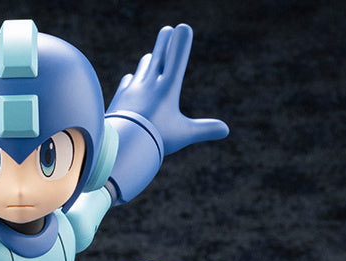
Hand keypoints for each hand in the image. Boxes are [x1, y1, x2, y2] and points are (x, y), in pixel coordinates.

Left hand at [108, 24, 228, 154]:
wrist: (119, 147)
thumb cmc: (154, 140)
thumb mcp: (183, 134)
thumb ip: (204, 129)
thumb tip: (225, 130)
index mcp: (168, 87)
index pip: (177, 56)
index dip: (181, 41)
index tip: (183, 27)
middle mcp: (150, 83)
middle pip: (158, 52)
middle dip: (164, 40)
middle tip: (167, 30)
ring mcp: (133, 88)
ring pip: (144, 64)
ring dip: (151, 60)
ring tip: (153, 59)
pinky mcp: (120, 96)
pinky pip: (128, 79)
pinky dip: (134, 78)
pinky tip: (134, 80)